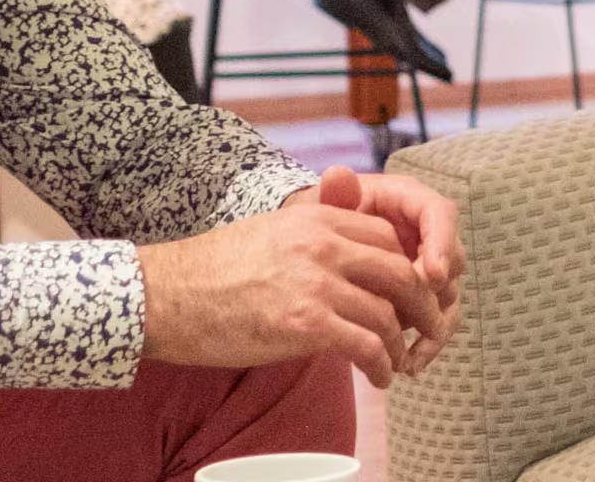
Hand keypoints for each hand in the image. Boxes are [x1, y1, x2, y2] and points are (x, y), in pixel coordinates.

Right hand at [139, 165, 449, 384]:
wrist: (166, 295)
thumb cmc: (214, 270)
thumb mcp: (271, 232)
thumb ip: (315, 238)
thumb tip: (350, 263)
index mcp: (316, 218)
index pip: (387, 236)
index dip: (407, 267)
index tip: (411, 293)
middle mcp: (323, 245)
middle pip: (401, 272)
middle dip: (423, 306)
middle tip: (427, 329)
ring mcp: (316, 283)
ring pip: (388, 314)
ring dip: (402, 344)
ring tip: (399, 362)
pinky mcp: (305, 324)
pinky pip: (366, 346)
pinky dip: (382, 365)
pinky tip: (380, 376)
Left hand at [299, 165, 466, 368]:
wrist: (308, 254)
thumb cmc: (316, 224)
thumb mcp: (319, 207)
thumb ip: (332, 195)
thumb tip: (338, 176)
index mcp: (407, 202)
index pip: (439, 214)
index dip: (442, 244)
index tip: (431, 275)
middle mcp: (426, 234)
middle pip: (452, 260)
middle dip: (437, 294)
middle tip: (417, 321)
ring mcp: (427, 268)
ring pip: (449, 297)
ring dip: (435, 328)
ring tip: (409, 355)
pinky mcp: (422, 299)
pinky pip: (437, 321)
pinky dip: (427, 344)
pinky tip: (408, 365)